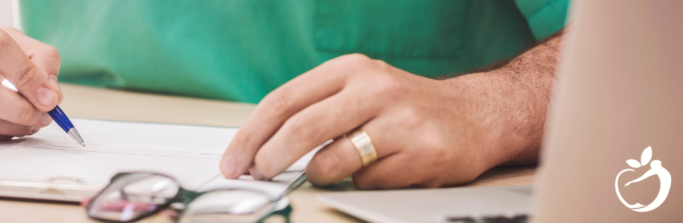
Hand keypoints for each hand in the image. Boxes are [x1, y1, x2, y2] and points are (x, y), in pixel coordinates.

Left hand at [220, 54, 516, 188]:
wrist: (477, 114)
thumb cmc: (404, 106)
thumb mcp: (358, 89)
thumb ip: (313, 110)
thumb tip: (258, 150)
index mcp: (351, 69)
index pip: (284, 100)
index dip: (251, 135)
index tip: (233, 161)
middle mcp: (375, 89)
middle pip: (301, 129)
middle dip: (270, 159)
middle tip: (260, 175)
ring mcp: (401, 121)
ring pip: (331, 162)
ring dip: (320, 175)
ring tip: (334, 168)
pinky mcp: (422, 154)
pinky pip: (367, 183)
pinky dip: (361, 184)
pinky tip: (380, 170)